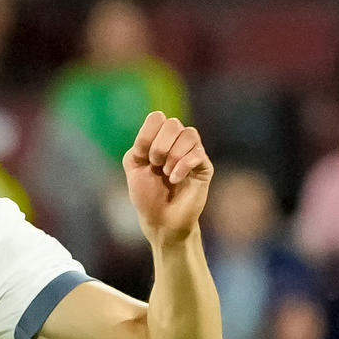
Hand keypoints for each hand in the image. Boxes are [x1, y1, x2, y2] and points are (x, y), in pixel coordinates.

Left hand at [123, 110, 211, 247]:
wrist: (161, 220)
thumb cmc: (147, 195)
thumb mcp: (134, 167)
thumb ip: (139, 145)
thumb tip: (156, 129)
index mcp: (158, 140)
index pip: (157, 118)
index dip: (147, 134)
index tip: (141, 155)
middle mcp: (177, 143)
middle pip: (173, 123)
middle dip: (159, 145)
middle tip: (155, 164)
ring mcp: (192, 153)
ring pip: (189, 134)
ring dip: (172, 155)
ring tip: (166, 173)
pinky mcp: (204, 166)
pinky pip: (197, 154)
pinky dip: (182, 166)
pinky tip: (175, 179)